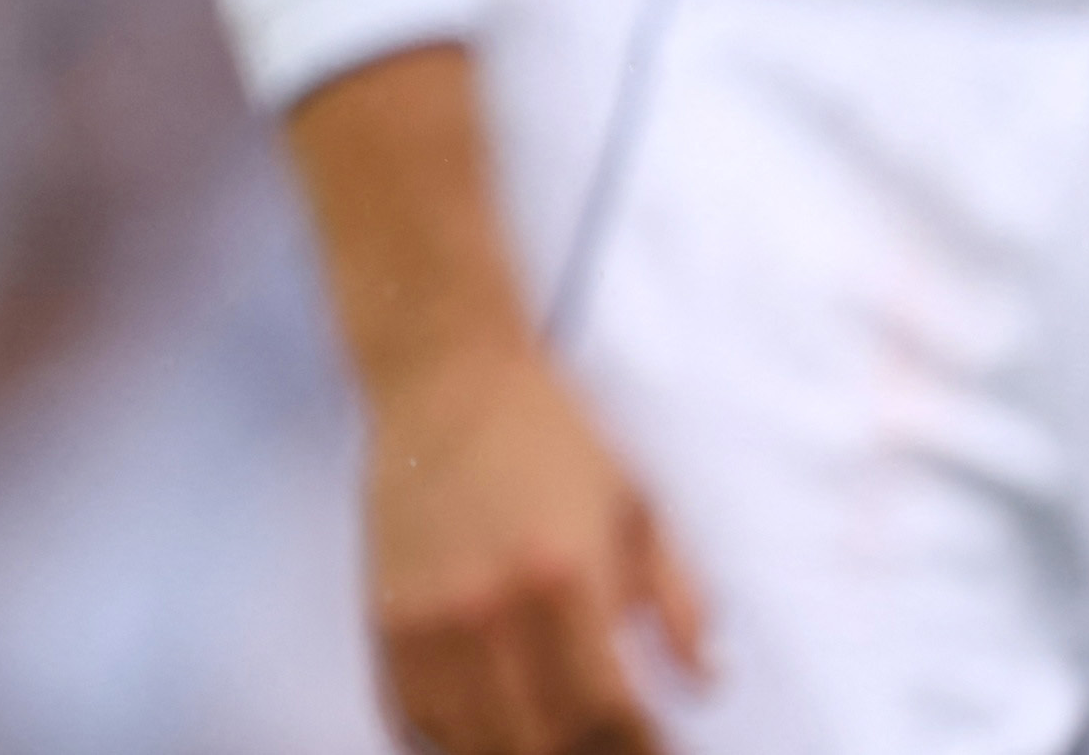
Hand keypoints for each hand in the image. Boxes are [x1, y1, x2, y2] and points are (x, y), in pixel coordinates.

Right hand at [359, 339, 709, 754]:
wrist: (444, 371)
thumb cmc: (548, 432)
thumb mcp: (639, 506)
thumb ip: (679, 600)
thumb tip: (705, 680)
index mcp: (564, 578)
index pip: (609, 711)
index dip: (642, 746)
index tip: (660, 745)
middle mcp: (489, 605)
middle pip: (539, 739)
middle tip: (607, 745)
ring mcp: (427, 613)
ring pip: (469, 738)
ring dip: (513, 751)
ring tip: (547, 742)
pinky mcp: (384, 609)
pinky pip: (407, 711)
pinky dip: (443, 738)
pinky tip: (478, 735)